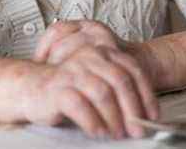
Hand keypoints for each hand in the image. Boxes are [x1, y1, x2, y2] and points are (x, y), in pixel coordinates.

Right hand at [25, 20, 157, 138]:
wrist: (33, 87)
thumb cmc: (70, 87)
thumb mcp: (99, 82)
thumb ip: (118, 90)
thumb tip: (143, 115)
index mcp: (105, 53)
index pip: (134, 71)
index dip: (146, 95)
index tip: (152, 116)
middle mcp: (91, 58)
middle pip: (121, 81)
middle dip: (133, 109)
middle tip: (137, 129)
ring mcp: (74, 71)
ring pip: (102, 93)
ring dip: (114, 117)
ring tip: (118, 133)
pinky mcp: (58, 88)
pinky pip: (80, 105)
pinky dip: (93, 122)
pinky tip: (99, 132)